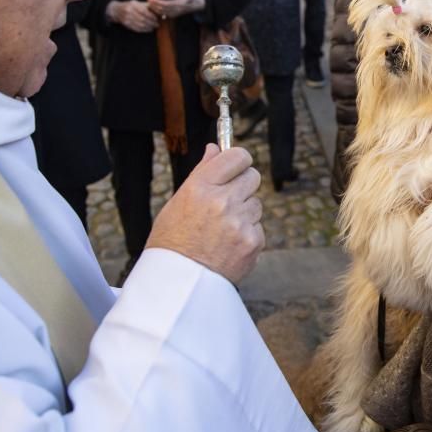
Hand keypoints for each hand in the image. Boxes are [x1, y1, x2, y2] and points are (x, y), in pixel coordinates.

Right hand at [108, 0, 158, 32]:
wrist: (116, 10)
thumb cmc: (130, 6)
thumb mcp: (137, 2)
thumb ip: (146, 5)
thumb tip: (158, 9)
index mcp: (133, 4)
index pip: (144, 11)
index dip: (151, 16)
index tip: (157, 19)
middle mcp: (129, 11)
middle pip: (143, 19)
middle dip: (151, 23)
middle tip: (157, 24)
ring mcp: (127, 18)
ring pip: (140, 25)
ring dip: (148, 27)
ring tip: (153, 27)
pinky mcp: (126, 24)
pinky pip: (136, 28)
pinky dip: (144, 30)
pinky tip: (148, 29)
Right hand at [145, 144, 264, 282]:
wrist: (177, 284)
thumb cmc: (173, 241)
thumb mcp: (178, 202)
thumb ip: (202, 173)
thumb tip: (215, 148)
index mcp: (200, 187)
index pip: (237, 156)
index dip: (239, 160)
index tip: (236, 166)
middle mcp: (222, 201)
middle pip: (253, 176)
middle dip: (244, 185)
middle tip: (229, 200)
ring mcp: (240, 222)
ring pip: (257, 204)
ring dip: (245, 212)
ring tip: (222, 230)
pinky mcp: (253, 242)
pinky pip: (258, 228)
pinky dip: (247, 235)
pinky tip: (227, 246)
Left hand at [146, 0, 205, 19]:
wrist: (194, 6)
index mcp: (179, 4)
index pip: (166, 4)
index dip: (158, 2)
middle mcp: (176, 10)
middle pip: (162, 9)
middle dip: (154, 4)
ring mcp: (173, 14)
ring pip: (161, 12)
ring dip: (154, 8)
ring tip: (148, 2)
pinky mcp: (171, 15)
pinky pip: (162, 14)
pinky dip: (156, 11)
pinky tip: (151, 6)